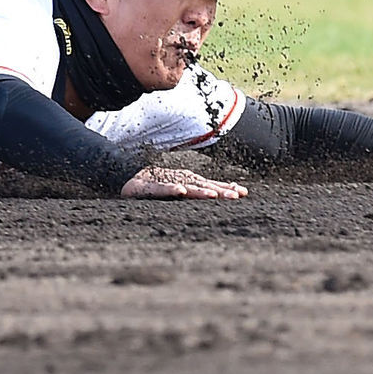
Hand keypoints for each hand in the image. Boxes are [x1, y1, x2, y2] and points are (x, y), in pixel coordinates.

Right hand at [120, 166, 247, 199]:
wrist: (129, 178)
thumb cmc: (158, 183)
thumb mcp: (182, 186)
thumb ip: (205, 189)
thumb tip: (236, 189)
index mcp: (189, 182)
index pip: (212, 186)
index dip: (227, 189)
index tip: (243, 193)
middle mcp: (180, 181)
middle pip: (203, 187)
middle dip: (219, 191)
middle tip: (235, 196)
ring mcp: (166, 183)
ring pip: (185, 188)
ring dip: (199, 191)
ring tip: (212, 195)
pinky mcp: (149, 188)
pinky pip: (161, 189)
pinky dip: (171, 189)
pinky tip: (180, 191)